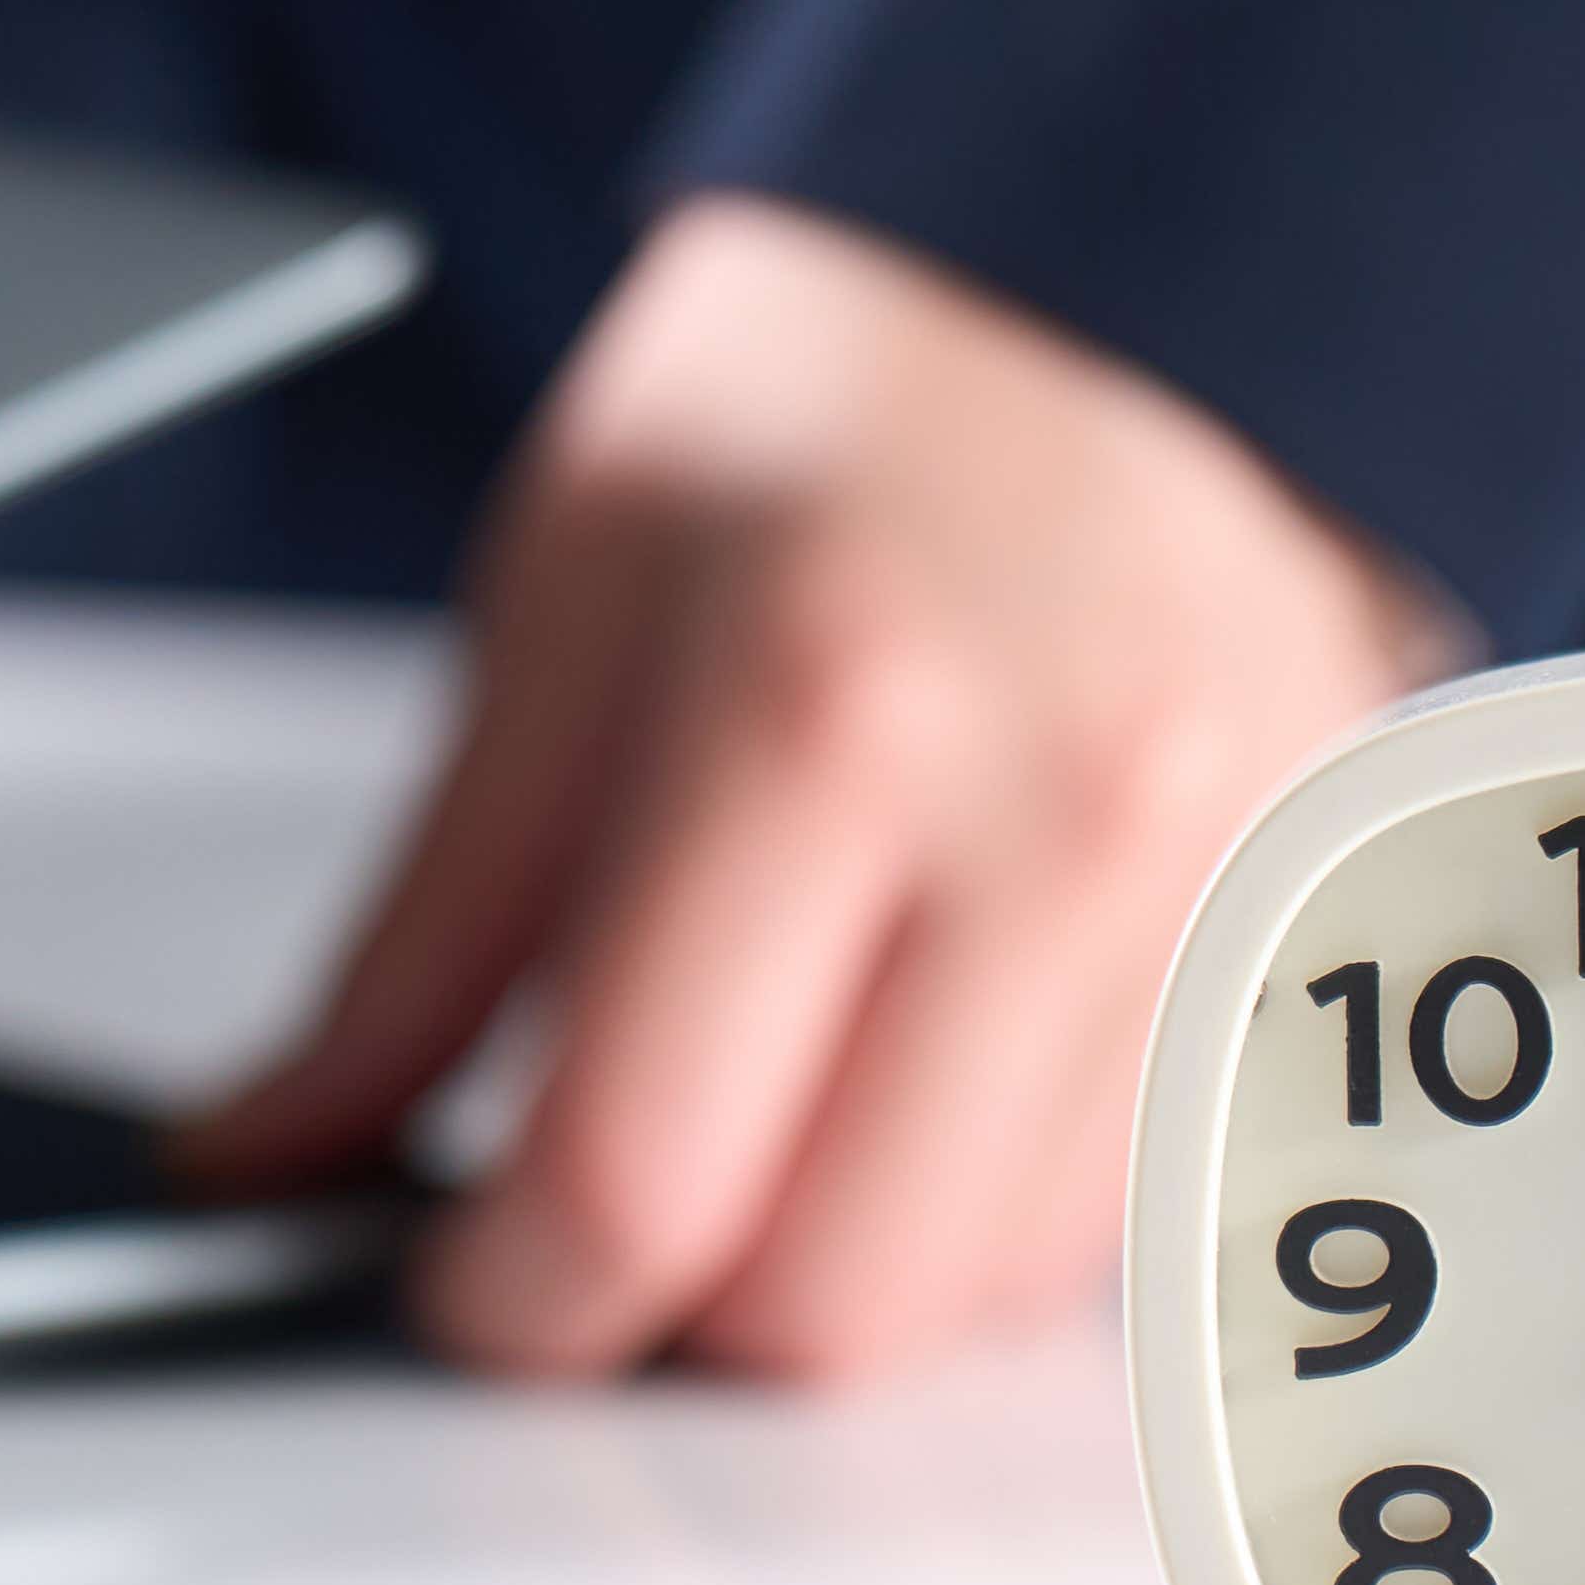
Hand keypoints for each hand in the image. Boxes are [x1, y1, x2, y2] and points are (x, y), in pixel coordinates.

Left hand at [183, 192, 1447, 1384]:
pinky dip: (985, 1204)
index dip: (507, 1301)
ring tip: (777, 1082)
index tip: (463, 1293)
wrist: (1122, 265)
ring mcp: (1222, 890)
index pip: (639, 1180)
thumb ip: (421, 938)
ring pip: (981, 1298)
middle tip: (592, 1215)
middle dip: (670, 1319)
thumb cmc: (831, 409)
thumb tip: (270, 1156)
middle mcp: (1065, 819)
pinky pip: (1120, 1219)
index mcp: (829, 718)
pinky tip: (922, 1055)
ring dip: (841, 1259)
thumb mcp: (565, 612)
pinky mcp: (1314, 945)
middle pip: (827, 1305)